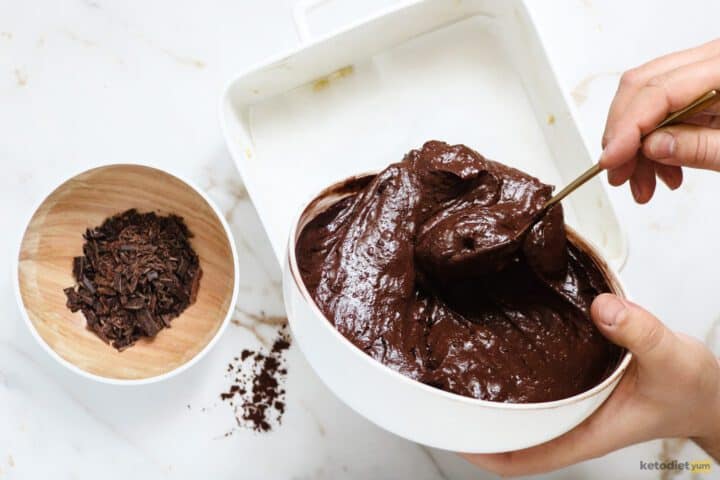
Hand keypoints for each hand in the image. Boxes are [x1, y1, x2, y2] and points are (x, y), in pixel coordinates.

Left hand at [462, 294, 719, 476]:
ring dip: (494, 396)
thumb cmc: (694, 389)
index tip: (450, 433)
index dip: (484, 453)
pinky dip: (519, 374)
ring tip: (457, 368)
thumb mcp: (671, 358)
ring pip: (524, 411)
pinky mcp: (581, 384)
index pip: (525, 458)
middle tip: (438, 391)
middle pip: (513, 434)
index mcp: (587, 431)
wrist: (712, 391)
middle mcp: (574, 420)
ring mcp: (576, 404)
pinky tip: (504, 347)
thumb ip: (639, 333)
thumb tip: (601, 309)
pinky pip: (542, 386)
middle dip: (475, 420)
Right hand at [601, 38, 719, 202]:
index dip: (626, 129)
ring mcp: (710, 69)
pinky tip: (664, 170)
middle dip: (623, 135)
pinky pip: (665, 105)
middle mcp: (716, 58)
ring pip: (647, 97)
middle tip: (620, 175)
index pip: (658, 92)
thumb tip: (651, 147)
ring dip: (637, 144)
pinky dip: (656, 140)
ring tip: (645, 184)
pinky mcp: (708, 84)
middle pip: (643, 87)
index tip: (611, 162)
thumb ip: (699, 147)